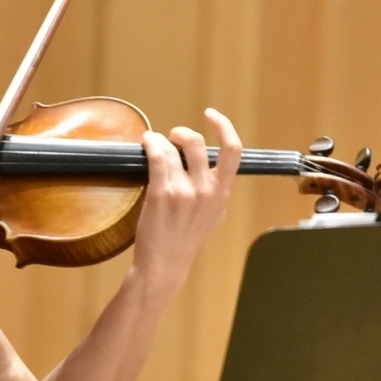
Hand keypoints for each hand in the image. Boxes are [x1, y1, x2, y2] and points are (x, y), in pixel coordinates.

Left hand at [131, 109, 240, 293]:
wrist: (164, 264)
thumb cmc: (185, 240)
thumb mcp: (213, 216)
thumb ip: (215, 191)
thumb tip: (210, 167)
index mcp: (222, 194)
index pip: (234, 151)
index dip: (224, 126)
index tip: (211, 115)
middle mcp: (206, 191)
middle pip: (198, 143)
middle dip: (182, 133)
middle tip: (173, 137)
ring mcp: (184, 192)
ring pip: (172, 148)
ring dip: (160, 140)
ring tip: (153, 144)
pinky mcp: (161, 193)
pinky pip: (157, 156)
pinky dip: (150, 144)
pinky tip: (146, 144)